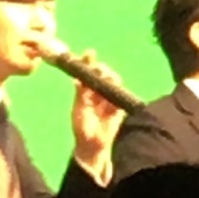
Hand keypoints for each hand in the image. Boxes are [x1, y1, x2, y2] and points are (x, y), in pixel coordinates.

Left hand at [69, 49, 125, 170]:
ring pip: (114, 80)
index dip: (89, 61)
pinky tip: (112, 87)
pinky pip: (120, 93)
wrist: (92, 144)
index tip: (89, 53)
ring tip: (105, 76)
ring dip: (109, 76)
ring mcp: (110, 97)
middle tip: (98, 67)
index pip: (89, 72)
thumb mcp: (79, 108)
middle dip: (101, 68)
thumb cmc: (82, 127)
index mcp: (87, 90)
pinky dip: (117, 89)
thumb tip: (77, 78)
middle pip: (103, 73)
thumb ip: (81, 93)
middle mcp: (99, 91)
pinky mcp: (119, 105)